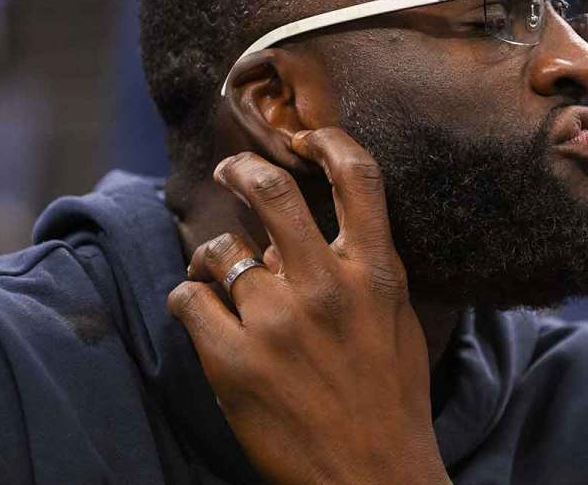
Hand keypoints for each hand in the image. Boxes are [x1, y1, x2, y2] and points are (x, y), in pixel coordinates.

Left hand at [167, 128, 449, 484]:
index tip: (307, 137)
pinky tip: (203, 315)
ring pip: (219, 251)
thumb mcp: (398, 323)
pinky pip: (189, 299)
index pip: (358, 177)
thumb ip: (364, 270)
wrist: (371, 478)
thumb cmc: (390, 398)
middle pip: (270, 192)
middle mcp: (325, 288)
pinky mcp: (233, 362)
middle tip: (227, 171)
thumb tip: (318, 232)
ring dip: (213, 257)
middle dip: (240, 170)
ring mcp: (276, 324)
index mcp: (375, 275)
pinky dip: (190, 300)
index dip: (328, 140)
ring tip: (217, 274)